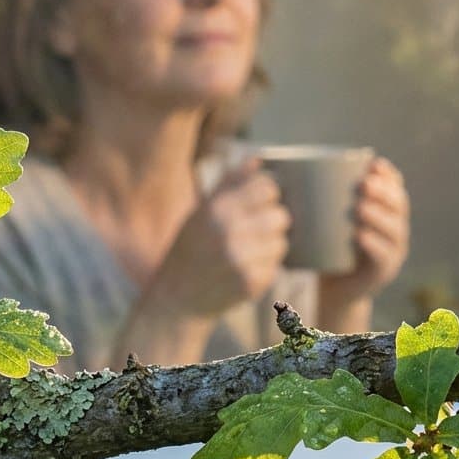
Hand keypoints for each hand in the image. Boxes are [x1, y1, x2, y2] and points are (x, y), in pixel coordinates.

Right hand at [160, 159, 289, 313]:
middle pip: (281, 215)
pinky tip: (243, 270)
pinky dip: (264, 267)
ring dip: (269, 246)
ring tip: (245, 253)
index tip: (257, 204)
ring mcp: (242, 260)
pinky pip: (276, 266)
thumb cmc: (189, 249)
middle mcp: (231, 233)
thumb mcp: (200, 211)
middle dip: (271, 222)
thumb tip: (258, 159)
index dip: (266, 195)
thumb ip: (229, 183)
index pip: (267, 188)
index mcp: (217, 209)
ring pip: (281, 242)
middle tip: (252, 232)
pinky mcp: (252, 283)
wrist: (177, 299)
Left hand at [323, 157, 409, 295]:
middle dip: (383, 191)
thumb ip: (322, 197)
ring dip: (379, 216)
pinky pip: (383, 257)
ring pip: (395, 229)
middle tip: (363, 184)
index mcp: (386, 210)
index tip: (373, 163)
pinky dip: (373, 245)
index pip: (395, 186)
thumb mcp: (329, 218)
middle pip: (399, 204)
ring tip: (360, 208)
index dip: (388, 174)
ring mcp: (393, 250)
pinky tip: (360, 236)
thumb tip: (292, 168)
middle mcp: (395, 227)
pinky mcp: (384, 271)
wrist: (334, 287)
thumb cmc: (329, 244)